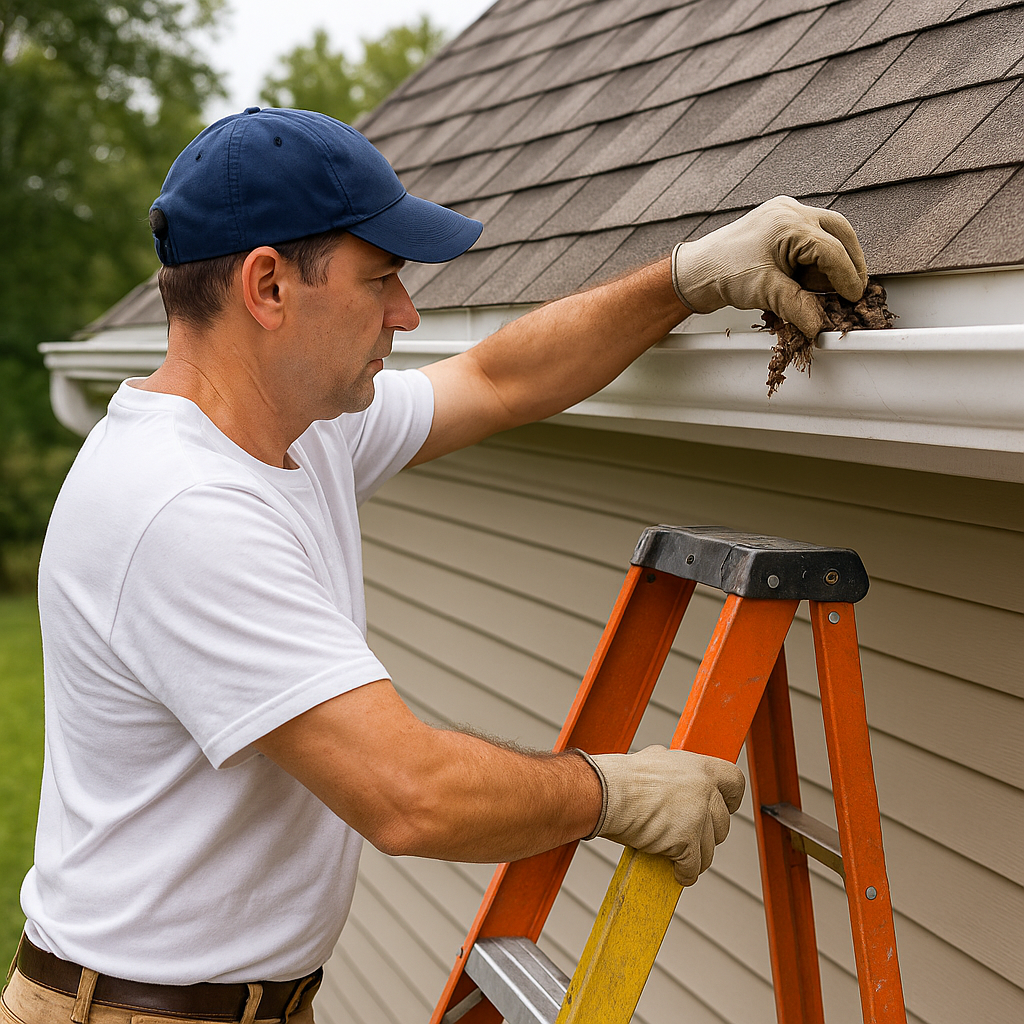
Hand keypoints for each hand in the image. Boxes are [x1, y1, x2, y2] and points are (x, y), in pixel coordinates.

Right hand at [582, 745, 744, 886]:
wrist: (606, 793)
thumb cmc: (622, 778)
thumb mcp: (656, 759)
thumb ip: (675, 769)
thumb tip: (673, 768)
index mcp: (699, 767)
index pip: (735, 782)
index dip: (730, 800)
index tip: (723, 809)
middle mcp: (705, 790)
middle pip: (722, 824)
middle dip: (706, 834)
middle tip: (687, 835)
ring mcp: (698, 816)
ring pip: (709, 850)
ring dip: (694, 856)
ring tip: (675, 854)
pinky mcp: (687, 841)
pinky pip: (693, 867)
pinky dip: (684, 873)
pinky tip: (674, 871)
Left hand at [671, 196, 867, 338]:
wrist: (698, 270)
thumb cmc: (725, 274)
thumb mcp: (766, 293)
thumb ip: (799, 307)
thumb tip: (821, 325)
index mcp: (789, 224)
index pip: (832, 250)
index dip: (848, 276)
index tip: (854, 296)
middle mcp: (790, 211)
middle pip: (839, 232)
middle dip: (849, 261)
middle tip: (854, 288)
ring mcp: (784, 213)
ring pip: (827, 231)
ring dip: (834, 258)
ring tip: (832, 287)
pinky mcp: (778, 222)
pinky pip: (810, 235)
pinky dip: (818, 255)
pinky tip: (813, 277)